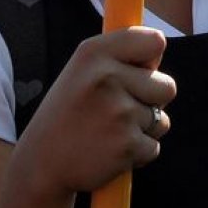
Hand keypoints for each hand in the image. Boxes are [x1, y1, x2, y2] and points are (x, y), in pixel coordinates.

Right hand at [10, 27, 176, 200]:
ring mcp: (118, 112)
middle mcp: (106, 77)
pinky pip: (153, 147)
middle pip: (167, 87)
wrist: (40, 166)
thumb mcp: (83, 70)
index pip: (155, 41)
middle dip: (151, 102)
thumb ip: (121, 55)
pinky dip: (137, 153)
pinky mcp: (125, 145)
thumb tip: (160, 48)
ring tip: (108, 132)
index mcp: (95, 52)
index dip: (152, 59)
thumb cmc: (71, 112)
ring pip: (160, 120)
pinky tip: (109, 152)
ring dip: (142, 130)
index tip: (139, 71)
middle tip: (118, 110)